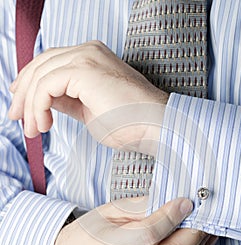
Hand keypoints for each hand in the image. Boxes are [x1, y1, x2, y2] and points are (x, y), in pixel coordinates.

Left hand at [9, 41, 167, 155]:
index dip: (31, 85)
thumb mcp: (89, 110)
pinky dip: (38, 105)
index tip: (23, 109)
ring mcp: (86, 57)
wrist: (154, 126)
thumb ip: (67, 101)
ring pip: (40, 74)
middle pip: (41, 65)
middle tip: (17, 118)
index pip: (51, 65)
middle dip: (23, 94)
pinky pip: (46, 85)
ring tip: (32, 129)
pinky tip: (44, 123)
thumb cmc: (130, 123)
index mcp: (91, 58)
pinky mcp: (84, 69)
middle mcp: (88, 51)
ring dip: (30, 104)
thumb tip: (46, 102)